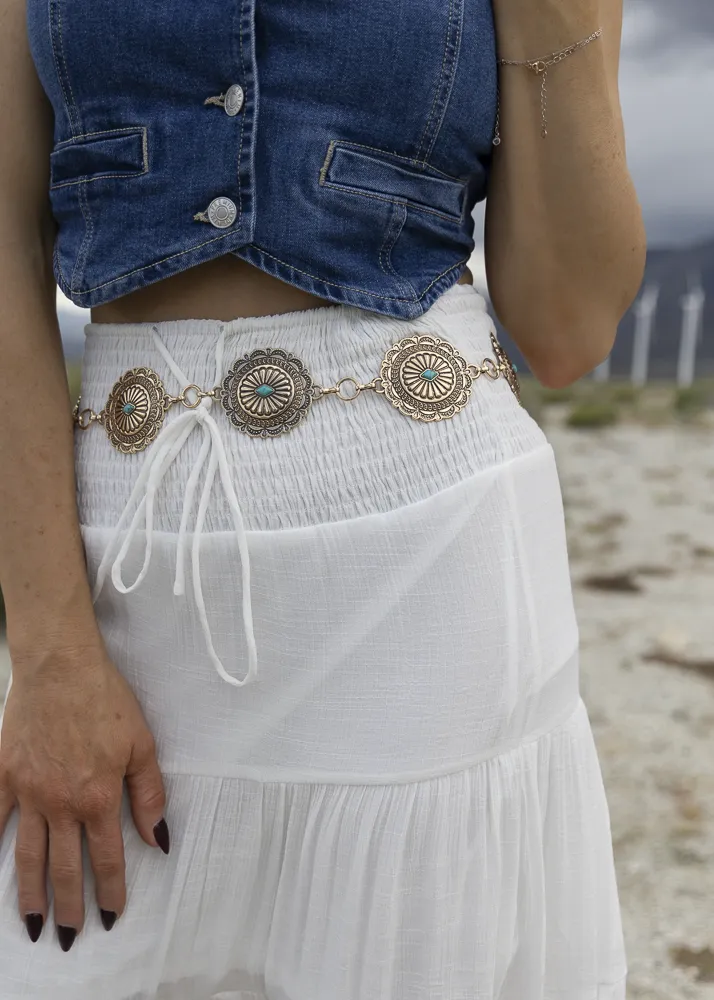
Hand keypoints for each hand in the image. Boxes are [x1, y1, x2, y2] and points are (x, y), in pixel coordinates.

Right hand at [0, 630, 168, 949]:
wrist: (61, 667)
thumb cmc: (106, 700)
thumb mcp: (142, 744)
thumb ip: (148, 794)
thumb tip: (157, 836)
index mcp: (98, 798)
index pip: (108, 858)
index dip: (112, 891)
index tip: (113, 916)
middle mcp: (61, 804)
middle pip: (65, 868)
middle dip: (69, 907)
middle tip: (68, 937)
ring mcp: (28, 793)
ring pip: (28, 856)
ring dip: (30, 893)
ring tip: (32, 923)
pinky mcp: (5, 776)